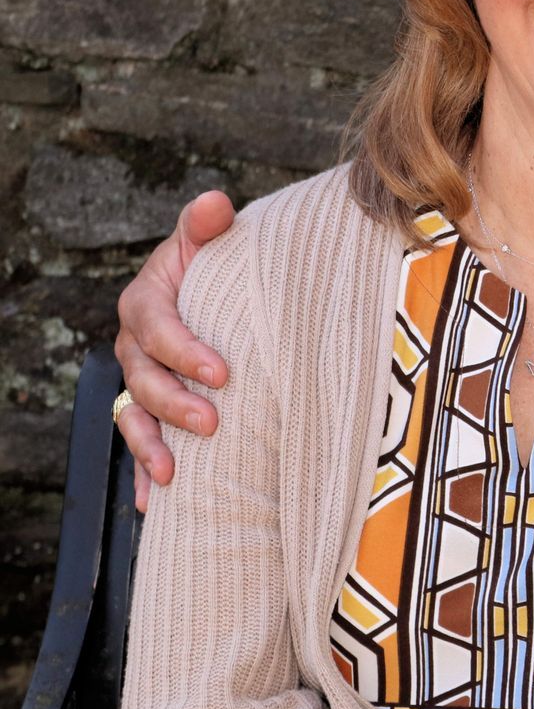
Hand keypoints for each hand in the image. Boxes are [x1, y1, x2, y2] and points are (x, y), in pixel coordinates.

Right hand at [114, 191, 234, 510]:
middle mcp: (134, 346)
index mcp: (146, 303)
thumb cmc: (216, 265)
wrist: (216, 292)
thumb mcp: (209, 239)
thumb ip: (206, 224)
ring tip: (173, 474)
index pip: (157, 328)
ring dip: (149, 448)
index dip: (185, 350)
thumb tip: (215, 203)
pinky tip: (153, 505)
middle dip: (174, 404)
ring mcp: (139, 381)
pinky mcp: (150, 409)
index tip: (224, 371)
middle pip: (143, 379)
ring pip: (133, 417)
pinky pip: (140, 444)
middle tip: (212, 423)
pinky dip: (142, 475)